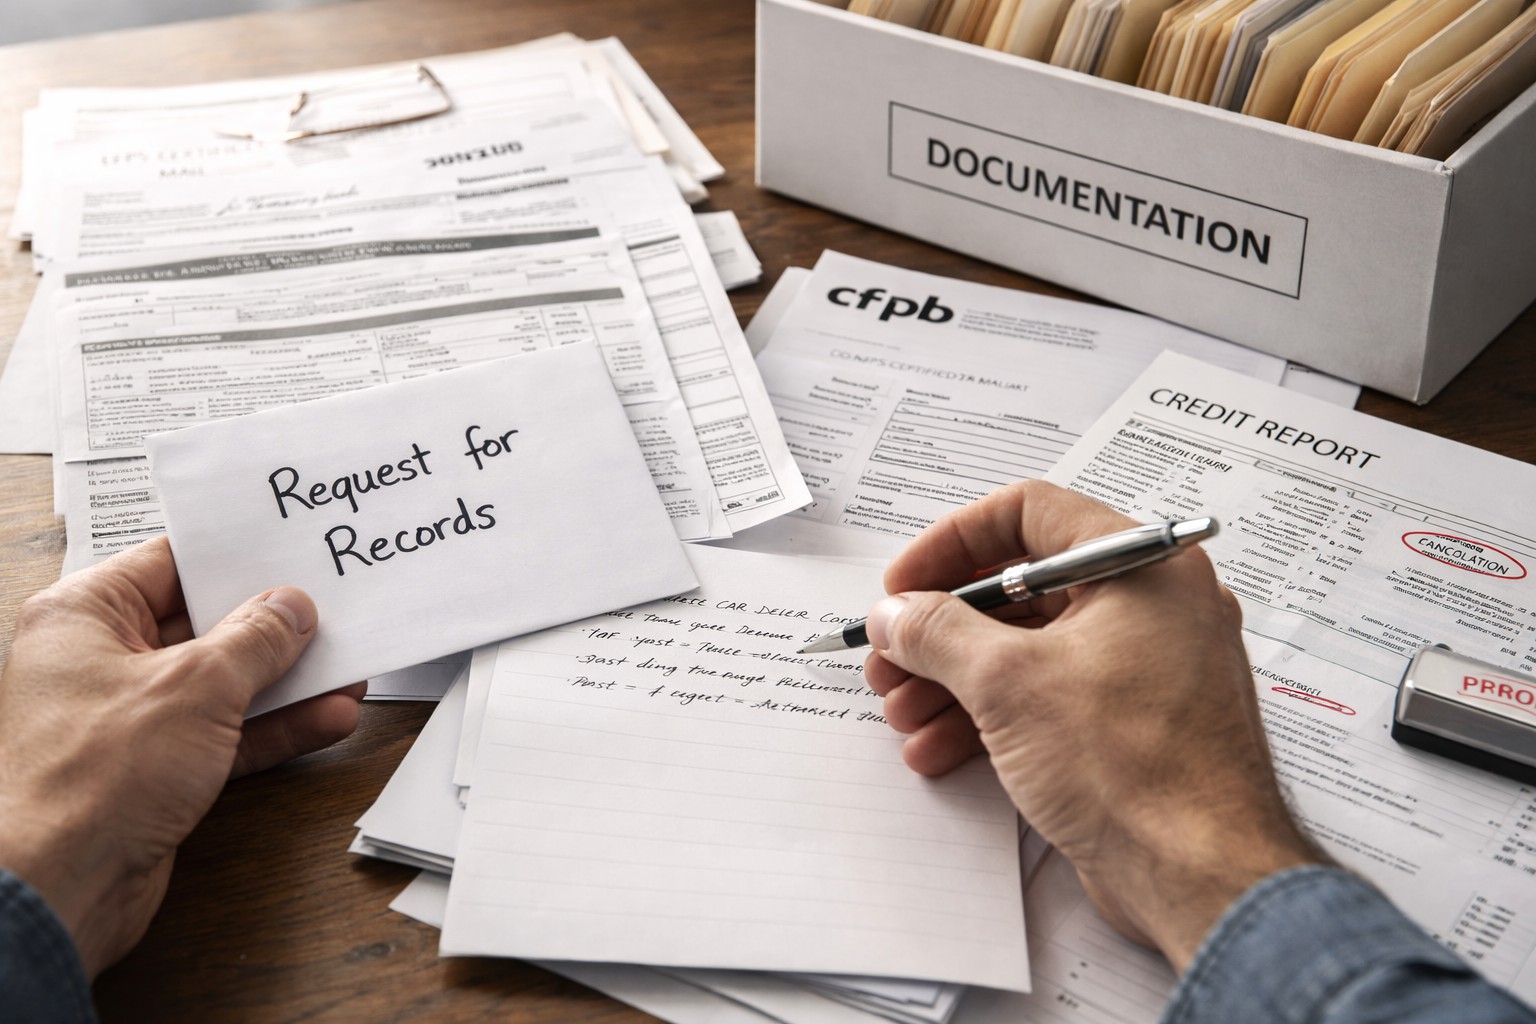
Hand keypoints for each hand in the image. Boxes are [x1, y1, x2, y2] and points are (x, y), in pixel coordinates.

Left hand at [0, 538, 363, 977]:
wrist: (58, 888)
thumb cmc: (87, 781)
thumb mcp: (197, 685)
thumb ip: (254, 640)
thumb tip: (288, 609)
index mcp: (83, 617)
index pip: (171, 564)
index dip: (234, 558)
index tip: (290, 553)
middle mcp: (99, 662)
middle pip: (203, 625)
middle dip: (273, 627)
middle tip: (331, 610)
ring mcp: (129, 719)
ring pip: (223, 684)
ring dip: (286, 681)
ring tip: (346, 668)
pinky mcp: (156, 770)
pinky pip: (227, 734)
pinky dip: (275, 727)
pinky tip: (326, 718)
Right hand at [864, 481, 1322, 971]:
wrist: (1201, 877)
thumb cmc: (1138, 769)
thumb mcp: (1009, 684)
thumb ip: (937, 634)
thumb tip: (896, 613)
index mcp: (1142, 568)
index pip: (1029, 514)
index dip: (952, 544)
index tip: (906, 584)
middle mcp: (1152, 608)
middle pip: (1021, 589)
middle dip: (942, 629)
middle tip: (892, 656)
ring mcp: (1145, 669)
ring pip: (1029, 650)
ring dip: (954, 678)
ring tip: (903, 711)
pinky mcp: (1133, 725)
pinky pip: (1050, 697)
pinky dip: (992, 716)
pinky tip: (939, 748)